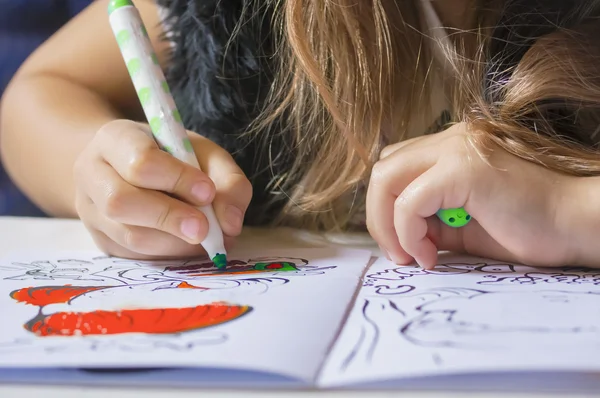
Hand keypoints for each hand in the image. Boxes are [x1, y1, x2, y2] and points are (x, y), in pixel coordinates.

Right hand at [73, 120, 251, 258]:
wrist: (128, 166)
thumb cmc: (171, 155)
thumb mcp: (203, 153)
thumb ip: (227, 180)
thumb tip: (231, 224)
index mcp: (114, 138)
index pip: (140, 161)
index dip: (176, 179)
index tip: (207, 192)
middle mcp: (91, 173)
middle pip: (121, 202)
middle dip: (169, 218)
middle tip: (205, 229)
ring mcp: (90, 210)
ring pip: (128, 235)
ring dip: (173, 242)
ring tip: (204, 238)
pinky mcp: (101, 240)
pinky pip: (133, 256)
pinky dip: (167, 254)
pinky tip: (186, 245)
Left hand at [366, 122, 574, 268]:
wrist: (576, 225)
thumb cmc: (527, 227)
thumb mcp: (463, 225)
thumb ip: (429, 219)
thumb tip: (396, 233)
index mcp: (450, 148)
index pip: (395, 168)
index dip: (386, 207)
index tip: (402, 246)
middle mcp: (449, 140)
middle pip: (383, 169)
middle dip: (377, 216)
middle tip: (397, 254)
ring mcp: (456, 149)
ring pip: (386, 178)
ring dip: (387, 224)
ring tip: (412, 256)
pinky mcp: (464, 168)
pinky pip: (409, 202)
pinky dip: (408, 233)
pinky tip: (429, 255)